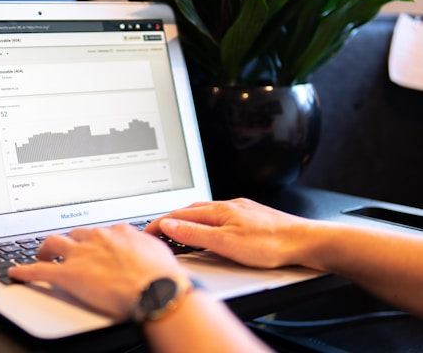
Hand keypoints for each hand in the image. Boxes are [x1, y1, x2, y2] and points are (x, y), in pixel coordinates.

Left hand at [7, 224, 188, 319]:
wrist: (156, 288)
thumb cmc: (161, 275)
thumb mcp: (158, 252)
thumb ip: (147, 247)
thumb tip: (150, 251)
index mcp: (118, 232)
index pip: (101, 231)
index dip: (95, 240)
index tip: (94, 245)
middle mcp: (97, 238)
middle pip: (75, 233)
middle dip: (69, 240)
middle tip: (66, 248)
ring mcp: (81, 255)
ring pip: (54, 242)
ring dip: (45, 248)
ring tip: (41, 253)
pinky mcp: (68, 274)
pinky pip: (40, 270)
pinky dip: (25, 270)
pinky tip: (17, 272)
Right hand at [144, 198, 314, 268]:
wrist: (304, 242)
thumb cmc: (271, 244)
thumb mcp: (226, 243)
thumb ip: (195, 234)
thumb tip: (170, 226)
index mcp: (218, 211)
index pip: (179, 215)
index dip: (159, 223)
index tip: (146, 231)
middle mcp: (227, 206)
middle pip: (189, 210)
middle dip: (170, 219)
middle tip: (157, 232)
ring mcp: (239, 210)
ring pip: (204, 212)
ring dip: (186, 220)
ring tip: (177, 231)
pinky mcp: (249, 216)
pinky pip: (218, 216)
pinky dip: (204, 223)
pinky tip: (209, 230)